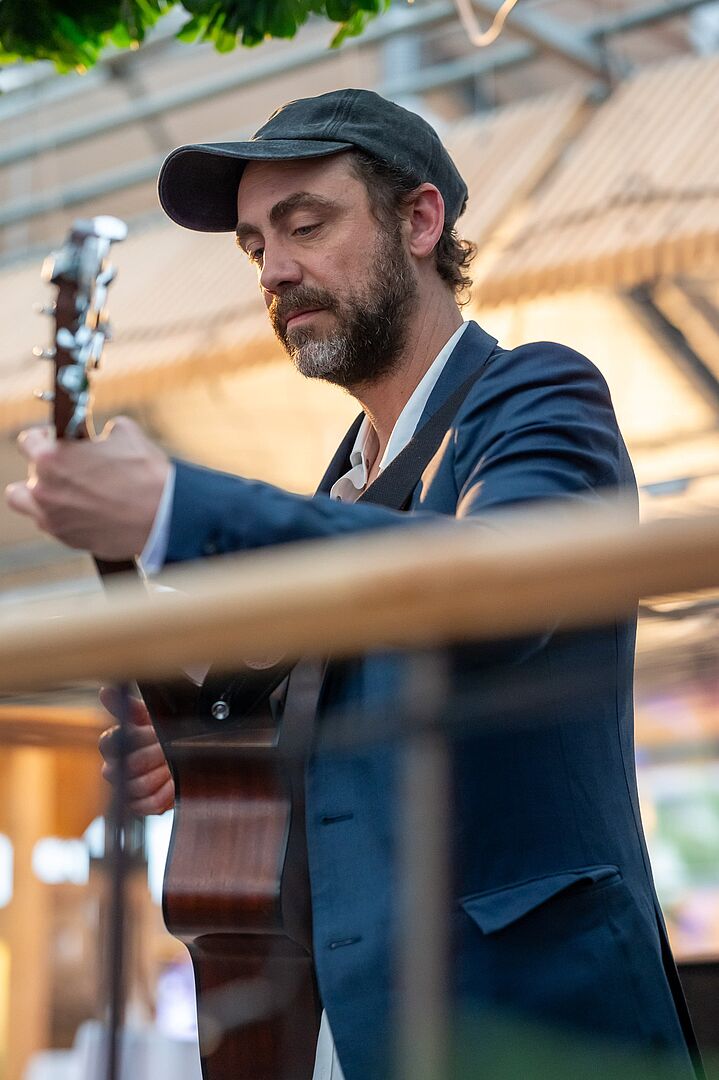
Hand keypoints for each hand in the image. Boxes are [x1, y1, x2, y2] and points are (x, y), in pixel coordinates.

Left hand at [5, 416, 168, 559]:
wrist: (165, 515)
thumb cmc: (146, 473)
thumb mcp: (125, 432)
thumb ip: (101, 432)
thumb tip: (101, 436)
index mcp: (51, 458)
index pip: (28, 441)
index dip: (46, 439)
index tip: (59, 442)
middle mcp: (44, 490)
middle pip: (28, 474)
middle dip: (47, 470)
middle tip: (70, 469)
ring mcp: (53, 519)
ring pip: (26, 503)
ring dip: (41, 496)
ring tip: (66, 492)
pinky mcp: (67, 540)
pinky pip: (51, 525)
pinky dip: (63, 517)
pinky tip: (86, 511)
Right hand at [98, 686, 174, 815]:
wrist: (180, 753)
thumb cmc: (161, 732)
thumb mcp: (150, 716)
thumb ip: (130, 707)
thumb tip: (106, 691)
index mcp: (112, 744)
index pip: (111, 741)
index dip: (138, 737)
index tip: (156, 731)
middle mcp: (113, 768)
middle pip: (131, 764)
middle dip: (157, 754)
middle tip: (172, 748)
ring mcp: (124, 789)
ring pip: (140, 785)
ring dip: (163, 774)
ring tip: (175, 765)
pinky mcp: (137, 806)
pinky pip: (148, 804)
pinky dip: (165, 794)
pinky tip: (174, 783)